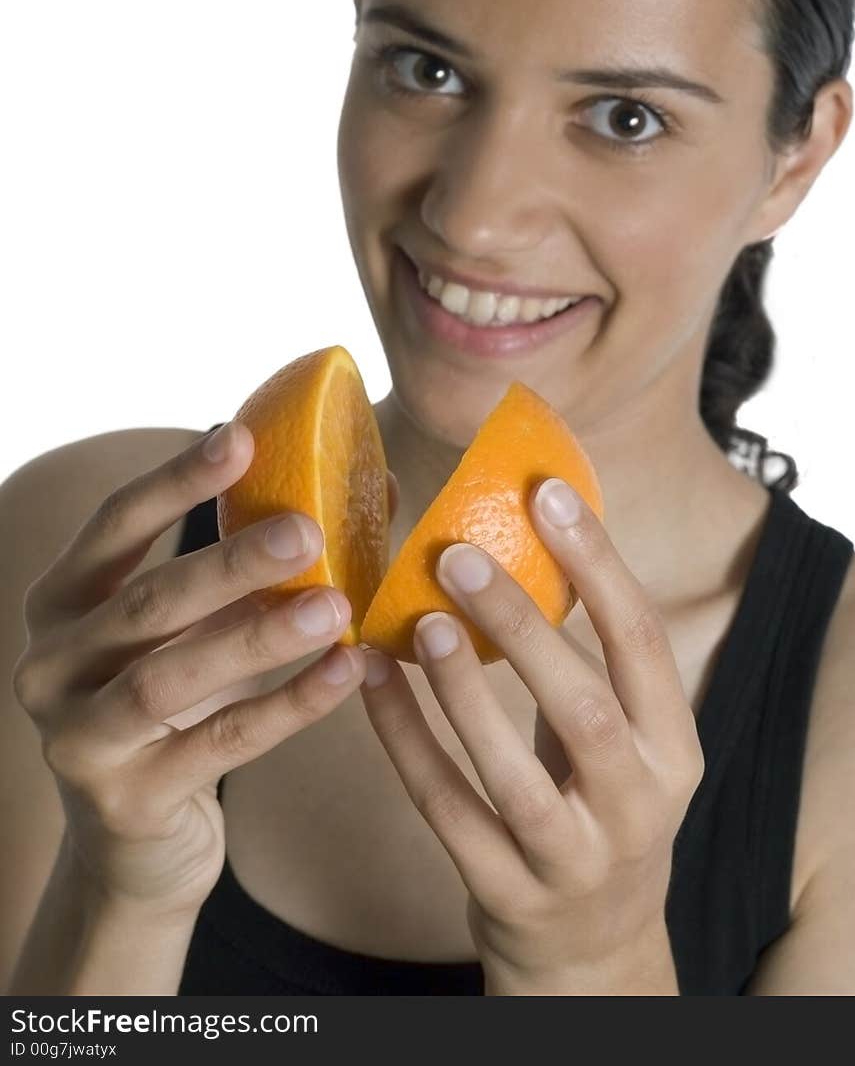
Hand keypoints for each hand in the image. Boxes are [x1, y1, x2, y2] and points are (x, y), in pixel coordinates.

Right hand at [12, 424, 395, 918]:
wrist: (134, 844)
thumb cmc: (177, 710)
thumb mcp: (195, 632)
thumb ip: (254, 572)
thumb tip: (375, 492)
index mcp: (61, 601)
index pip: (114, 525)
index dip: (176, 480)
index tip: (242, 437)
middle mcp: (51, 663)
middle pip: (147, 601)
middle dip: (230, 562)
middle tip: (308, 530)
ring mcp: (78, 737)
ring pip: (172, 677)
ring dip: (260, 637)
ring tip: (336, 604)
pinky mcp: (124, 800)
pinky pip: (218, 745)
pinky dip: (288, 706)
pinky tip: (347, 673)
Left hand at [358, 477, 703, 993]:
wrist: (594, 947)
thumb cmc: (599, 802)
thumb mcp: (625, 738)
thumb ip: (589, 659)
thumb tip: (526, 528)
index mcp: (673, 746)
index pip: (642, 641)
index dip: (598, 564)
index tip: (546, 494)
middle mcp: (636, 805)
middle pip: (584, 708)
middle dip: (519, 624)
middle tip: (454, 554)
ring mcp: (572, 858)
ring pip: (513, 774)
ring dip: (461, 691)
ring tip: (416, 619)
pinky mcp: (507, 892)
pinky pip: (447, 812)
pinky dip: (405, 743)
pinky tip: (372, 680)